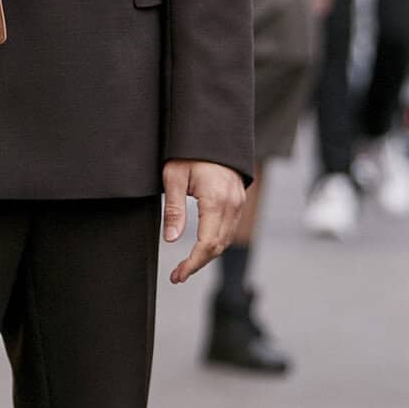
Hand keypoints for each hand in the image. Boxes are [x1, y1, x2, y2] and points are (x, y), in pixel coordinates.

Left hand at [162, 160, 244, 286]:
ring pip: (226, 240)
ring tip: (187, 265)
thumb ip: (174, 210)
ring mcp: (238, 203)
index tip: (178, 275)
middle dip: (198, 264)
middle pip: (218, 246)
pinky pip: (230, 229)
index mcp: (216, 200)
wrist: (212, 132)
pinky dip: (217, 242)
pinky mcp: (238, 200)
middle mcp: (232, 204)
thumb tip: (170, 239)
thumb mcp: (174, 177)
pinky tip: (202, 247)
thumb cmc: (190, 152)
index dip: (192, 264)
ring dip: (208, 255)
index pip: (207, 244)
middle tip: (178, 275)